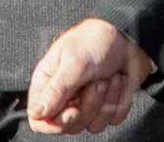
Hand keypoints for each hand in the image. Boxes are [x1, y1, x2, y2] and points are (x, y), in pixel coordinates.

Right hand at [27, 18, 152, 133]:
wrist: (128, 36)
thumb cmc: (95, 40)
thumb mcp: (75, 62)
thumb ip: (56, 90)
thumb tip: (35, 113)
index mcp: (49, 83)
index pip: (38, 119)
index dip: (55, 123)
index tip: (73, 110)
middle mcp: (65, 98)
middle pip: (69, 126)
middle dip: (89, 105)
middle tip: (96, 80)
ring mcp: (86, 105)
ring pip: (93, 126)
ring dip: (107, 99)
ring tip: (108, 75)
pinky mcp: (106, 108)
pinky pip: (113, 119)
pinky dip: (121, 100)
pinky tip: (119, 81)